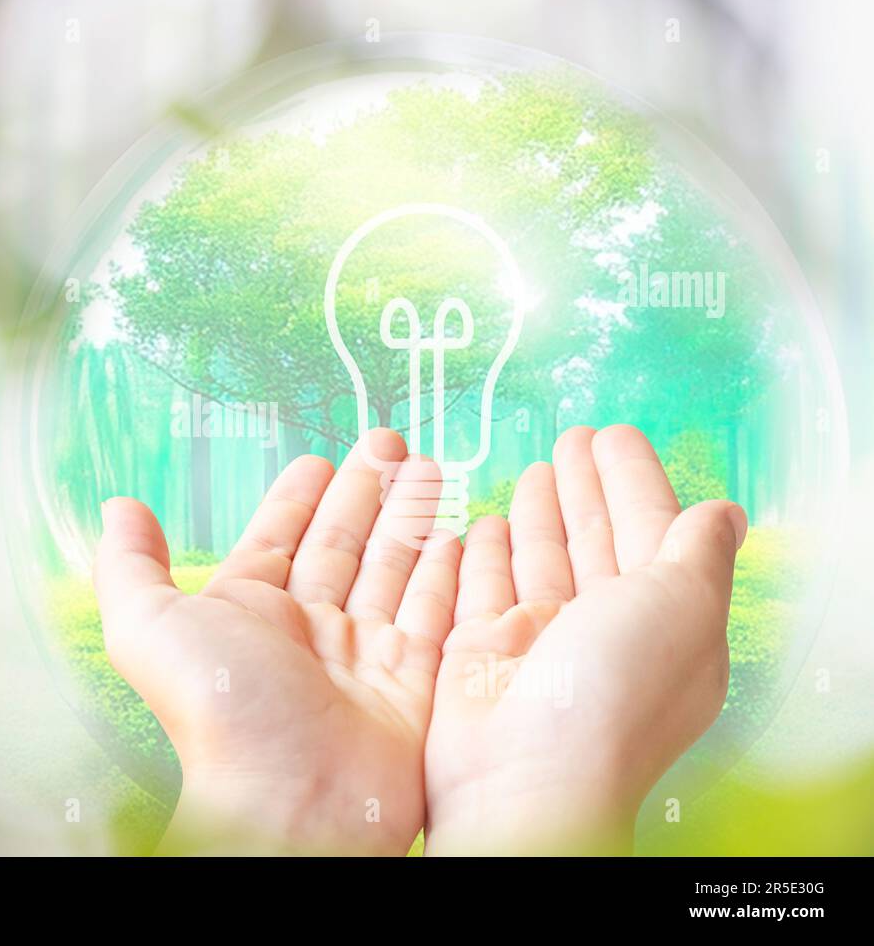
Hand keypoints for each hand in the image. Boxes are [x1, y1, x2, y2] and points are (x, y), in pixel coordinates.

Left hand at [95, 429, 459, 854]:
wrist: (290, 801)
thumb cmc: (218, 712)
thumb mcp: (149, 627)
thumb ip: (131, 564)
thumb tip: (118, 507)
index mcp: (248, 613)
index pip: (278, 539)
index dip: (297, 499)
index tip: (319, 460)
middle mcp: (307, 631)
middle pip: (343, 545)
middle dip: (367, 492)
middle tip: (391, 441)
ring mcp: (364, 656)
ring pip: (393, 569)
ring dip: (410, 518)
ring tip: (431, 467)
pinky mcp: (414, 681)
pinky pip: (435, 613)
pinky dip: (448, 574)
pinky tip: (458, 533)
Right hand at [424, 425, 745, 854]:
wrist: (525, 773)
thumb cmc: (614, 687)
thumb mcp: (681, 605)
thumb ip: (698, 549)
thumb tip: (724, 512)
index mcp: (662, 621)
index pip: (652, 531)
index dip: (635, 480)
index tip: (614, 434)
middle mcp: (604, 630)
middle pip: (595, 540)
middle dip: (586, 486)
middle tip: (571, 436)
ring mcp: (541, 641)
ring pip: (541, 558)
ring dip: (540, 511)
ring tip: (535, 467)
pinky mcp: (481, 650)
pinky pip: (484, 586)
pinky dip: (487, 553)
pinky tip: (487, 521)